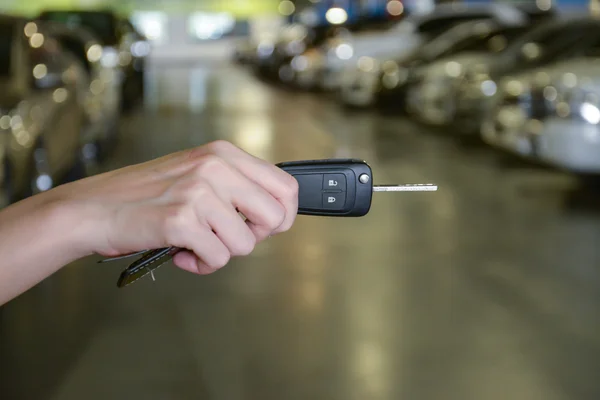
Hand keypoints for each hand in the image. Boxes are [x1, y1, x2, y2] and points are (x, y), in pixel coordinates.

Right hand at [56, 140, 298, 274]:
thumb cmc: (146, 195)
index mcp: (223, 153)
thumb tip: (276, 214)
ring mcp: (198, 193)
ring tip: (194, 242)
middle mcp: (215, 167)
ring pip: (245, 244)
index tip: (267, 227)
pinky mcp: (181, 221)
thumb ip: (236, 185)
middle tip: (225, 237)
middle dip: (253, 237)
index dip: (284, 215)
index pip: (285, 186)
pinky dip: (200, 264)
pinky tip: (181, 252)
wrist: (94, 208)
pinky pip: (217, 259)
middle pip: (274, 218)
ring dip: (220, 252)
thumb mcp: (197, 172)